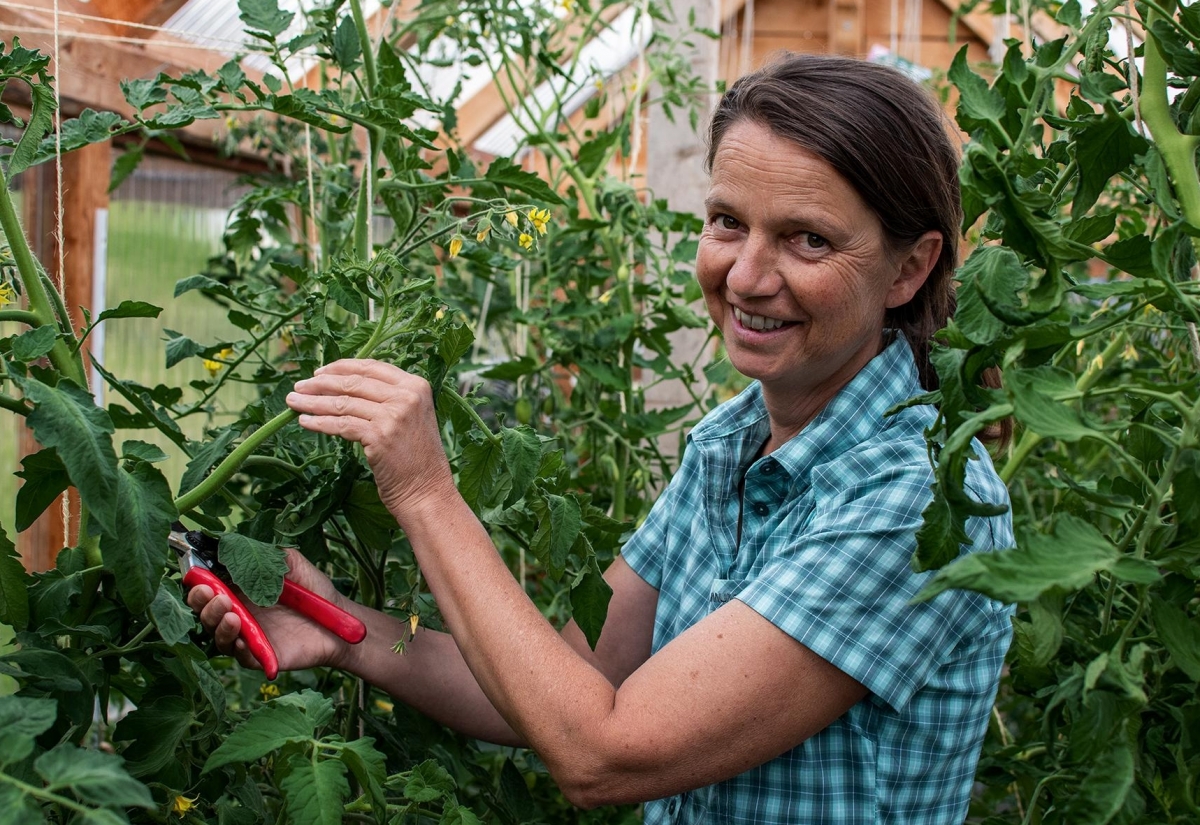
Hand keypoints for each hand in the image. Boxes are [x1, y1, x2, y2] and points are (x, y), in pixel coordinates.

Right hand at [187, 548, 355, 672]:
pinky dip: (238, 648)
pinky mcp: (261, 657)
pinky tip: (242, 637)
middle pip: (206, 613)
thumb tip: (240, 545)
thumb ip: (270, 554)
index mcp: (242, 592)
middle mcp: (240, 615)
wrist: (342, 623)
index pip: (209, 589)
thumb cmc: (316, 593)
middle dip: (201, 603)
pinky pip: (242, 657)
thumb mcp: (293, 564)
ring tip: (231, 613)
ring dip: (218, 625)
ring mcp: (249, 637)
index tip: (196, 574)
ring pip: (219, 636)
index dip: (198, 582)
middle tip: (209, 593)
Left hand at [286, 359, 456, 519]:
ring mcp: (394, 415)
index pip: (371, 367)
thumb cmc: (416, 459)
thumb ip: (388, 399)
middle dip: (321, 383)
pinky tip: (305, 422)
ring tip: (293, 403)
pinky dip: (319, 423)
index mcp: (416, 386)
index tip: (320, 372)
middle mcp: (407, 396)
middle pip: (354, 382)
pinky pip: (341, 425)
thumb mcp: (411, 418)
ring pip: (343, 403)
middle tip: (299, 387)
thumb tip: (344, 386)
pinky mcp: (379, 436)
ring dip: (313, 402)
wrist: (428, 491)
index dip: (341, 367)